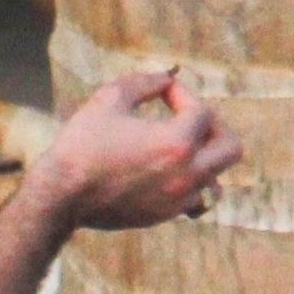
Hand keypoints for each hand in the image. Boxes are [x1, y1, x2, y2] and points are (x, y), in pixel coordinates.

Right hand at [30, 71, 242, 232]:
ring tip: (181, 146)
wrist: (61, 196)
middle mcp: (186, 174)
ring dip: (203, 157)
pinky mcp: (165, 215)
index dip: (183, 94)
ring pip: (216, 177)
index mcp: (177, 143)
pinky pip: (195, 198)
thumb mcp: (111, 98)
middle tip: (191, 119)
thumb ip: (146, 82)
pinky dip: (189, 182)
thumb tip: (167, 78)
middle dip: (214, 127)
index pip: (203, 110)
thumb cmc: (83, 144)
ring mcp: (178, 199)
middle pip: (231, 148)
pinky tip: (168, 171)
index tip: (163, 91)